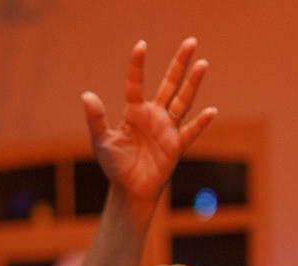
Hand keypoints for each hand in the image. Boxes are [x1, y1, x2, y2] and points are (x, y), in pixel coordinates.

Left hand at [83, 38, 216, 202]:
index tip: (141, 45)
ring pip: (183, 102)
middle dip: (180, 64)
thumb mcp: (102, 141)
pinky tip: (211, 111)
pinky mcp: (176, 146)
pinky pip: (190, 132)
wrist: (130, 190)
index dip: (137, 65)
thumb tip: (86, 95)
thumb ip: (96, 119)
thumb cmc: (116, 164)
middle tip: (191, 42)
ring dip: (192, 84)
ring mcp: (167, 129)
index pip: (136, 84)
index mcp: (134, 111)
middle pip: (170, 84)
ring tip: (202, 64)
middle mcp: (154, 115)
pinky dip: (200, 123)